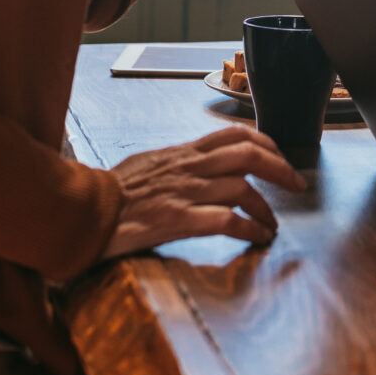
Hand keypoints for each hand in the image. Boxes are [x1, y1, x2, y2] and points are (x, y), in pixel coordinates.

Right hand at [98, 125, 307, 259]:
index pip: (234, 135)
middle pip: (248, 155)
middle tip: (296, 184)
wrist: (79, 212)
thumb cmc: (108, 193)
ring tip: (273, 223)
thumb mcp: (145, 165)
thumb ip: (176, 164)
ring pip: (242, 188)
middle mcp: (188, 168)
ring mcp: (184, 193)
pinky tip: (258, 238)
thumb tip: (195, 165)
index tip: (280, 157)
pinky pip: (227, 221)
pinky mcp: (177, 220)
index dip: (266, 142)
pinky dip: (250, 228)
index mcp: (182, 153)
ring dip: (266, 208)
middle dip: (280, 168)